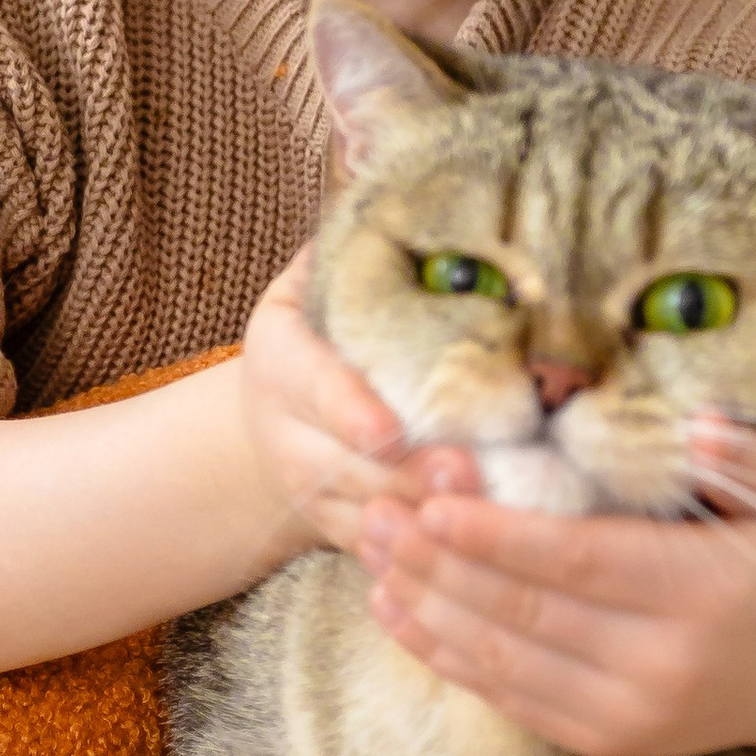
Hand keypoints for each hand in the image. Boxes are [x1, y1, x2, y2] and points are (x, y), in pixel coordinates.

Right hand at [239, 248, 477, 554]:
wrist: (268, 419)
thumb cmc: (316, 334)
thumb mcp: (310, 285)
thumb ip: (349, 253)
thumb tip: (410, 189)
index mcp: (281, 357)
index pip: (313, 384)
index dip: (349, 409)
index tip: (388, 429)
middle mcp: (285, 431)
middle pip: (346, 464)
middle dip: (409, 475)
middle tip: (471, 474)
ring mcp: (308, 490)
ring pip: (367, 518)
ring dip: (424, 525)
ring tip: (487, 520)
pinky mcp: (335, 533)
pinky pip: (375, 556)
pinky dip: (417, 566)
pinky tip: (469, 563)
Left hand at [352, 412, 755, 755]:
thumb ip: (742, 454)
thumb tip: (699, 424)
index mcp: (704, 591)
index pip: (582, 560)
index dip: (501, 533)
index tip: (434, 497)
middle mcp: (665, 666)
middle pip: (528, 613)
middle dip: (439, 563)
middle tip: (372, 509)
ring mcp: (635, 716)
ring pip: (506, 661)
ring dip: (426, 606)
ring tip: (368, 549)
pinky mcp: (610, 741)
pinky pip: (512, 698)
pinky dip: (446, 656)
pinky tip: (396, 612)